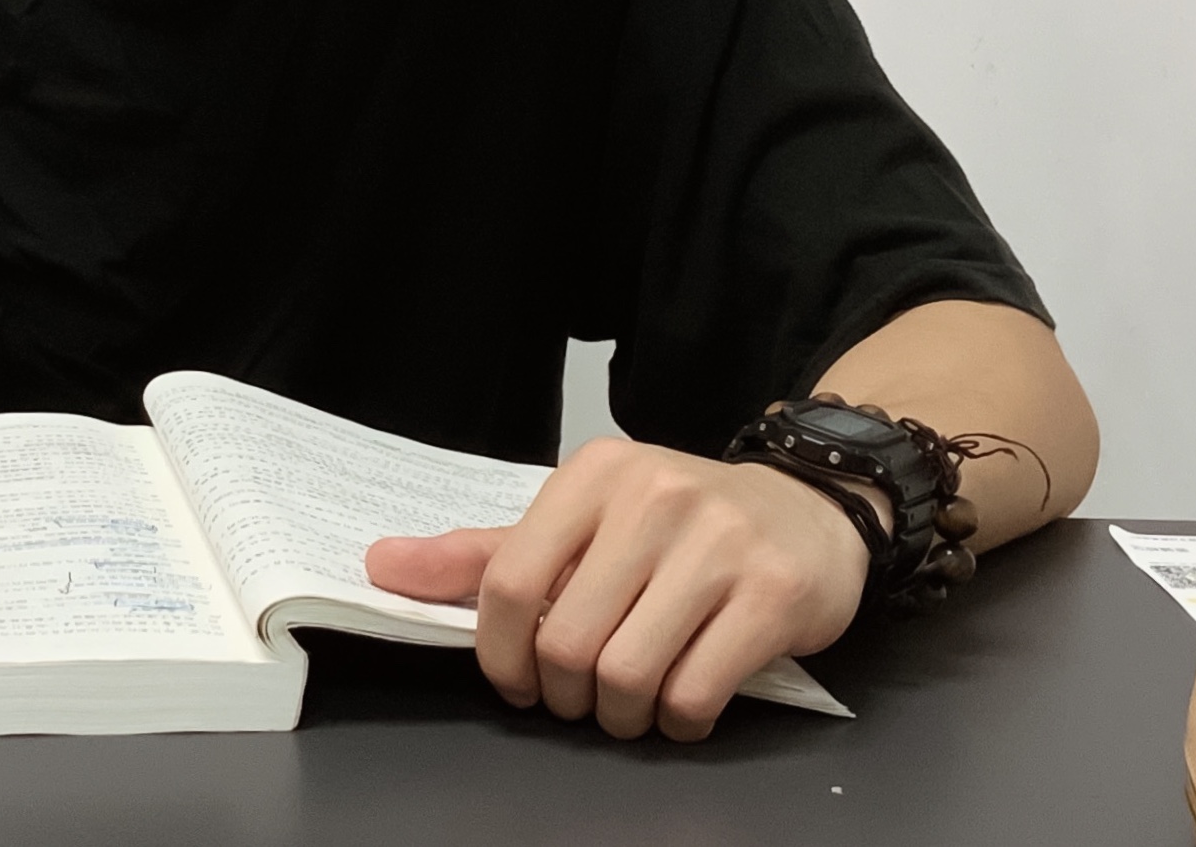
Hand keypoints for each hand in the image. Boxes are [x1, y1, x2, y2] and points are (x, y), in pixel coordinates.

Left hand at [364, 438, 867, 740]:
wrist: (812, 507)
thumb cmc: (681, 526)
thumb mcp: (583, 523)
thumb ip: (486, 554)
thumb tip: (382, 566)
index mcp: (595, 475)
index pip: (508, 579)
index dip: (500, 655)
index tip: (518, 680)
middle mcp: (656, 497)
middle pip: (566, 640)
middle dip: (566, 695)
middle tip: (585, 695)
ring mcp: (719, 544)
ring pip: (627, 674)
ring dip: (621, 715)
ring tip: (634, 701)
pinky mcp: (773, 594)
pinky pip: (695, 692)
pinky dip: (679, 720)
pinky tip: (685, 703)